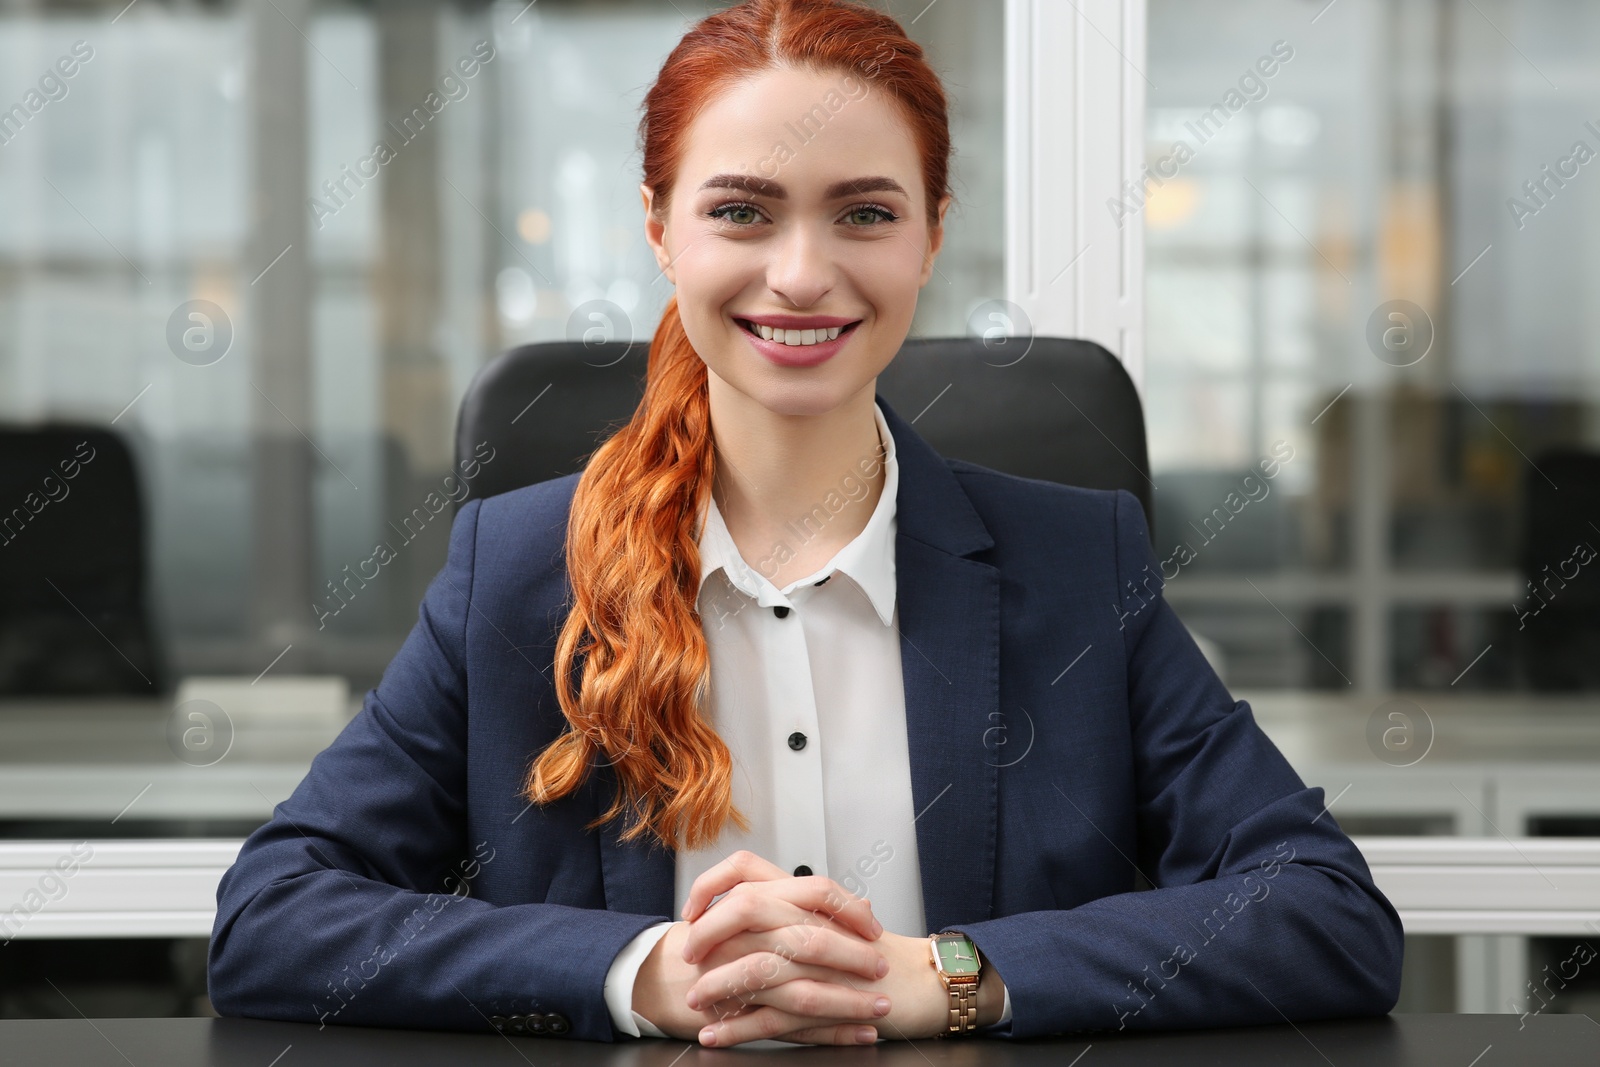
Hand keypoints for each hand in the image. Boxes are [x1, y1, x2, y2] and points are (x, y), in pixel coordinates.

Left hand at [671, 851, 1009, 1044]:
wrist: (921, 982)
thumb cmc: (875, 955)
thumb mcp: (831, 922)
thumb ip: (792, 912)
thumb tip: (739, 913)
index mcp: (806, 899)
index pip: (749, 870)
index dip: (714, 883)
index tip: (693, 908)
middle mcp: (810, 922)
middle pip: (747, 910)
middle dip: (708, 934)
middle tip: (689, 955)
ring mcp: (819, 964)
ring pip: (756, 967)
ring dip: (718, 986)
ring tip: (695, 1003)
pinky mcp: (826, 1004)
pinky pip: (772, 1017)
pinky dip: (738, 1029)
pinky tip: (715, 1036)